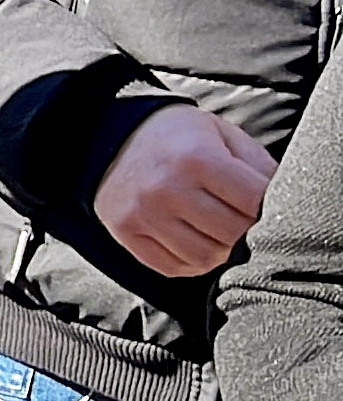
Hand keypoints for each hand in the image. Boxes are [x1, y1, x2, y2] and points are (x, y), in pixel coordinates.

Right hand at [92, 104, 274, 277]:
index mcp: (197, 158)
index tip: (266, 206)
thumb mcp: (223, 135)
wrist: (113, 134)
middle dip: (247, 231)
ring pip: (205, 257)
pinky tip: (195, 240)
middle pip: (232, 234)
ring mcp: (143, 213)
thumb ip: (258, 166)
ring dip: (222, 250)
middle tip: (245, 220)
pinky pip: (173, 266)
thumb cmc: (179, 136)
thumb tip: (286, 202)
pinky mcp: (126, 232)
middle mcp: (167, 188)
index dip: (269, 209)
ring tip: (220, 232)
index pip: (254, 203)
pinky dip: (193, 261)